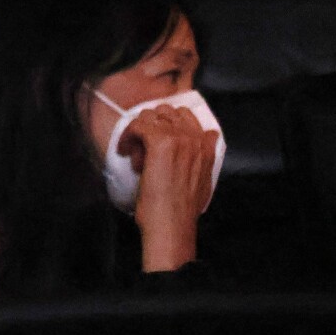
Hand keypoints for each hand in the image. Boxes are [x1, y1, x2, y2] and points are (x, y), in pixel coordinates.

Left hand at [128, 105, 218, 272]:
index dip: (166, 124)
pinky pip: (137, 126)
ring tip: (135, 153)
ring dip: (138, 132)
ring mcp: (177, 138)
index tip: (153, 139)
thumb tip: (210, 136)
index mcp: (206, 146)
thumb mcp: (204, 179)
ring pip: (150, 116)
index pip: (187, 116)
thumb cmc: (182, 208)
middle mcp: (194, 138)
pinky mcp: (159, 141)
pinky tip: (125, 151)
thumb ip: (206, 156)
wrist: (172, 223)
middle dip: (151, 125)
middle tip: (143, 146)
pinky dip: (127, 137)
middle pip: (166, 112)